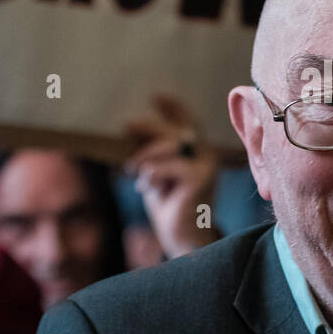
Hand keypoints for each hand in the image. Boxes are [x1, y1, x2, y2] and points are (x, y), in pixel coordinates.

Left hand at [123, 94, 220, 259]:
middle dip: (149, 126)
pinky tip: (148, 188)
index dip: (174, 107)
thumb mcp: (156, 174)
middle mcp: (207, 154)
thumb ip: (153, 155)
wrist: (183, 239)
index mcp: (198, 151)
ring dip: (146, 158)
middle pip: (176, 130)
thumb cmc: (169, 206)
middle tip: (126, 125)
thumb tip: (129, 130)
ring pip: (170, 146)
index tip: (156, 95)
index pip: (188, 121)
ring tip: (134, 174)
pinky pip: (167, 166)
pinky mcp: (201, 178)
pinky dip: (152, 175)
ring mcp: (206, 166)